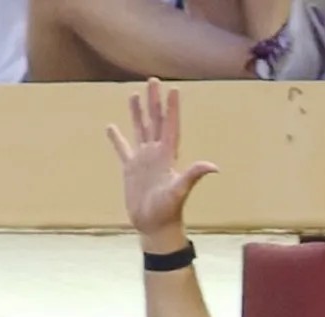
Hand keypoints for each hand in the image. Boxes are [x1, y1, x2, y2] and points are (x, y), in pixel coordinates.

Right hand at [106, 78, 218, 246]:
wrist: (155, 227)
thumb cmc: (168, 212)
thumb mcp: (179, 191)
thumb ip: (193, 176)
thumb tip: (213, 167)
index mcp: (168, 156)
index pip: (170, 126)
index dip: (172, 108)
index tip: (173, 89)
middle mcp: (156, 154)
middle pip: (155, 121)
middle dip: (154, 101)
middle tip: (153, 80)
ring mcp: (143, 161)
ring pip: (140, 130)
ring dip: (137, 112)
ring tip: (134, 94)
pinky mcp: (131, 169)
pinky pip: (122, 149)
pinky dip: (116, 138)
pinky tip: (111, 127)